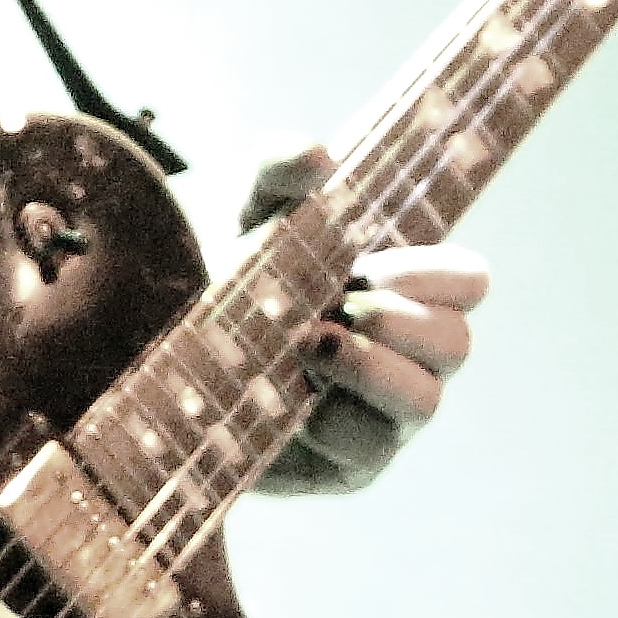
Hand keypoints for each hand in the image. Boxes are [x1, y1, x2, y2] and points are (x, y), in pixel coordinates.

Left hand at [240, 143, 492, 491]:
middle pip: (456, 343)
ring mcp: (380, 412)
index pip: (466, 282)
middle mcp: (402, 352)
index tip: (378, 263)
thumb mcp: (240, 212)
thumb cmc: (218, 272)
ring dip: (370, 370)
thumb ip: (277, 172)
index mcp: (397, 286)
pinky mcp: (345, 463)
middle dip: (400, 321)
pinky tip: (288, 399)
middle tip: (338, 304)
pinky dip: (333, 421)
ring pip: (425, 401)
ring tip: (308, 345)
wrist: (151, 346)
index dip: (441, 273)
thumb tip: (316, 155)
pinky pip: (369, 449)